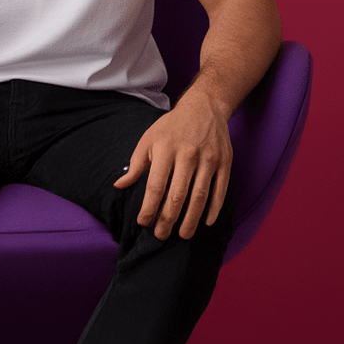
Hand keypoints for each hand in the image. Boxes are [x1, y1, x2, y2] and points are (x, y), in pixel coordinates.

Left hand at [113, 92, 231, 240]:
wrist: (204, 107)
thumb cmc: (171, 127)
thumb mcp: (149, 139)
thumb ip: (136, 164)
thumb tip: (119, 186)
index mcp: (165, 149)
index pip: (155, 186)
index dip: (149, 208)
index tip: (143, 223)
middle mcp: (187, 154)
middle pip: (177, 195)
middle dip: (168, 220)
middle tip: (161, 235)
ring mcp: (208, 159)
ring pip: (199, 197)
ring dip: (191, 220)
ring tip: (183, 235)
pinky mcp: (225, 162)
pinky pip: (220, 191)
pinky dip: (214, 209)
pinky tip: (206, 222)